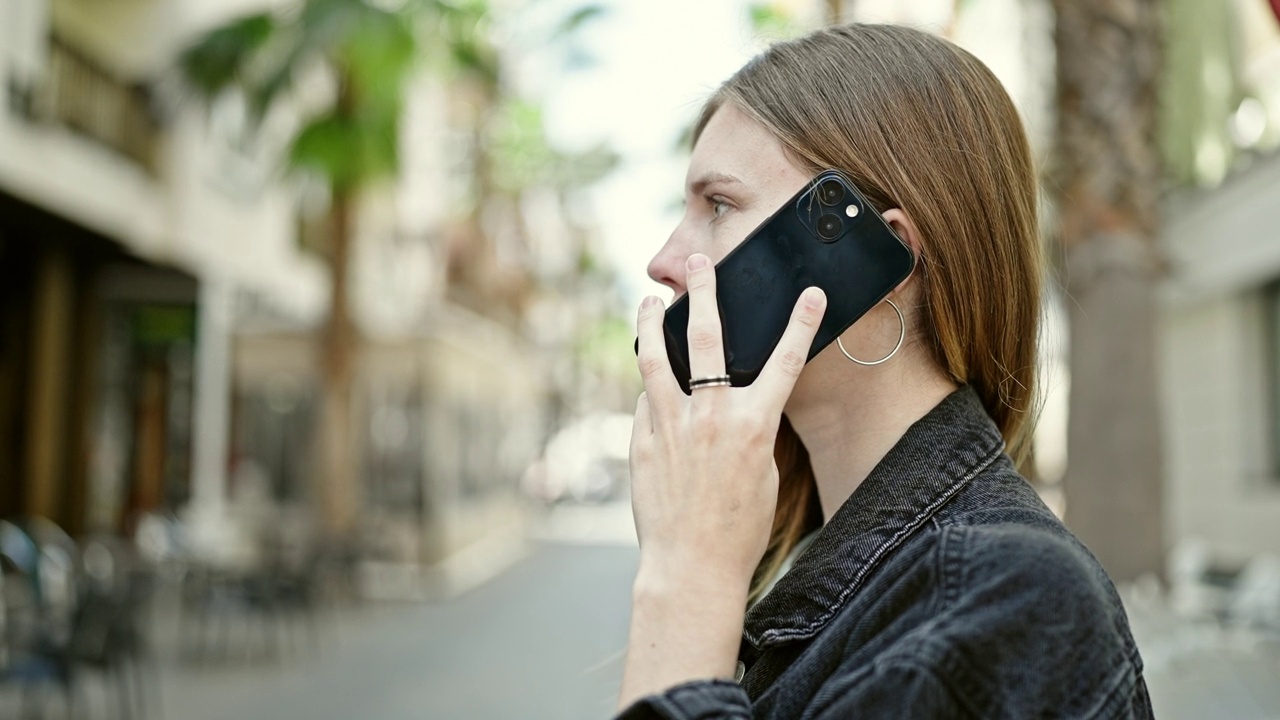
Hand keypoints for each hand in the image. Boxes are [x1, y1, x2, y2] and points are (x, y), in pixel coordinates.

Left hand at [630, 253, 827, 589]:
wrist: (692, 566)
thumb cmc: (739, 528)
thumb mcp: (763, 474)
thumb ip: (747, 430)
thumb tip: (725, 400)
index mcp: (753, 426)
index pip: (784, 363)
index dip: (802, 324)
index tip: (811, 294)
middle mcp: (711, 417)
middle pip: (708, 339)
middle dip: (705, 293)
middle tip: (697, 263)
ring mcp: (672, 427)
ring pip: (655, 360)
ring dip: (652, 324)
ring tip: (650, 301)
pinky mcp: (643, 443)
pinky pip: (645, 404)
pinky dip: (650, 391)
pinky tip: (651, 386)